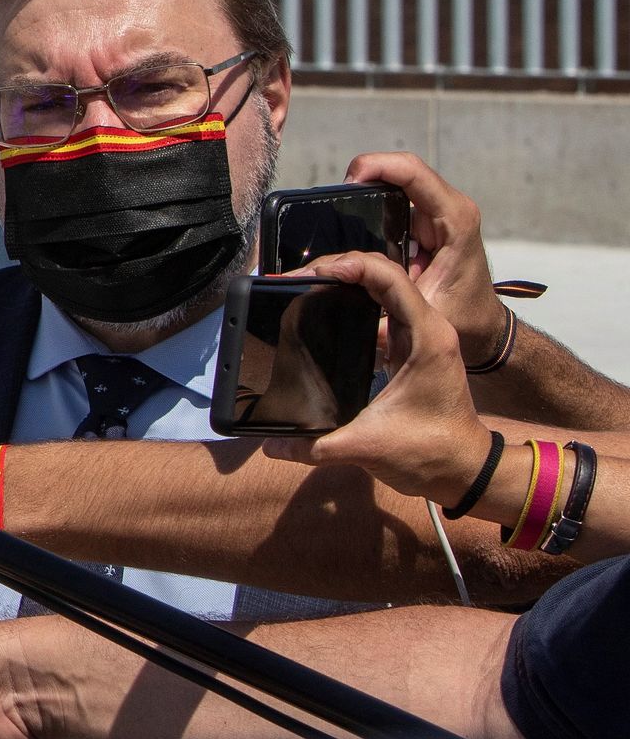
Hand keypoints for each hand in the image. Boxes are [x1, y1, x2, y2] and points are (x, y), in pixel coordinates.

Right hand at [261, 251, 491, 508]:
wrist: (467, 472)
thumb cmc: (431, 454)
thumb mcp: (369, 447)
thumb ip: (317, 446)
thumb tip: (271, 445)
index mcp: (427, 337)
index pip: (389, 277)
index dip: (348, 266)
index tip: (310, 275)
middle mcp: (429, 327)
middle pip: (383, 273)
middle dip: (338, 267)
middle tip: (296, 279)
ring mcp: (424, 334)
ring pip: (384, 285)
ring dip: (346, 279)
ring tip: (306, 286)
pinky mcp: (416, 345)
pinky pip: (385, 305)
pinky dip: (356, 297)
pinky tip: (328, 306)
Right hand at [343, 153, 505, 366]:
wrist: (483, 325)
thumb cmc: (461, 318)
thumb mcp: (421, 311)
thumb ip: (383, 297)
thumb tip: (338, 288)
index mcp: (455, 222)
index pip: (414, 173)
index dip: (378, 167)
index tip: (348, 184)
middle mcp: (450, 209)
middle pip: (403, 167)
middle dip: (367, 172)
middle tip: (337, 197)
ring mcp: (440, 212)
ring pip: (400, 176)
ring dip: (370, 182)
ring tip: (342, 205)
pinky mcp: (429, 219)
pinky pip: (399, 192)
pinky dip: (375, 194)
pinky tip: (355, 212)